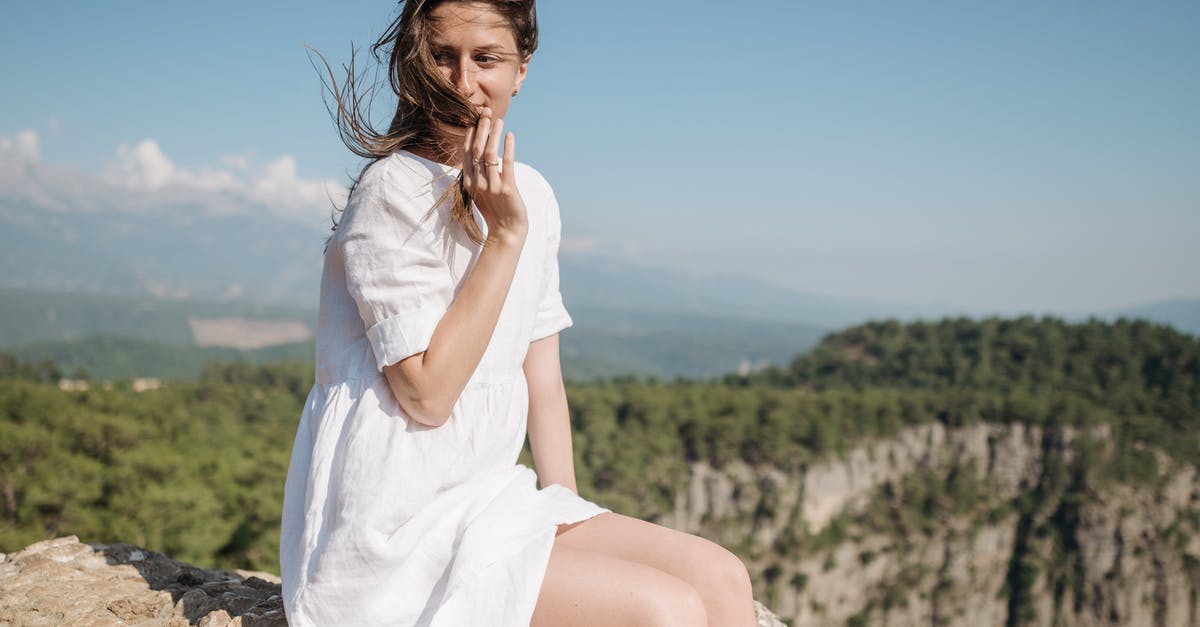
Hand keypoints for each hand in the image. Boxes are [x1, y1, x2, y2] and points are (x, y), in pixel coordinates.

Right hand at [463, 108, 526, 243]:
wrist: (506, 232)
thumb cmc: (494, 211)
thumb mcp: (481, 192)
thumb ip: (478, 175)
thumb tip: (480, 155)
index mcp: (470, 182)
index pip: (467, 153)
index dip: (471, 135)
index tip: (475, 120)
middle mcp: (478, 183)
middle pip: (477, 150)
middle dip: (481, 130)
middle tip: (486, 113)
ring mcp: (491, 186)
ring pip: (490, 154)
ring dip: (494, 135)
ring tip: (499, 120)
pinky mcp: (507, 189)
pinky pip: (507, 165)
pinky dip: (508, 148)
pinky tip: (511, 136)